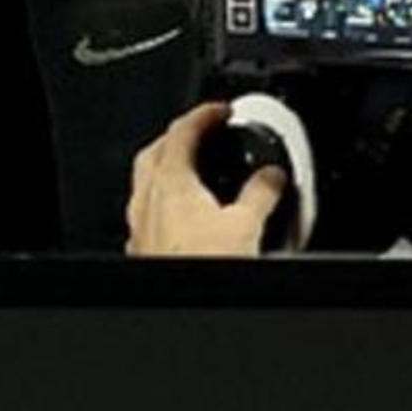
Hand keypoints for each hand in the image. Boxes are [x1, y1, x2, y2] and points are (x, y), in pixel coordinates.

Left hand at [125, 103, 287, 258]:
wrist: (181, 300)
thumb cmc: (201, 264)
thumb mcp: (246, 225)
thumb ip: (260, 194)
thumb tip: (272, 176)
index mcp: (170, 182)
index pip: (182, 131)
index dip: (203, 115)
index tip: (219, 111)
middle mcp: (146, 199)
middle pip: (154, 152)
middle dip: (177, 138)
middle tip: (201, 134)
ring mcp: (139, 224)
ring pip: (145, 182)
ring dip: (166, 170)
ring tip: (192, 173)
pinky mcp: (141, 246)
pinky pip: (146, 212)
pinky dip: (163, 203)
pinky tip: (178, 217)